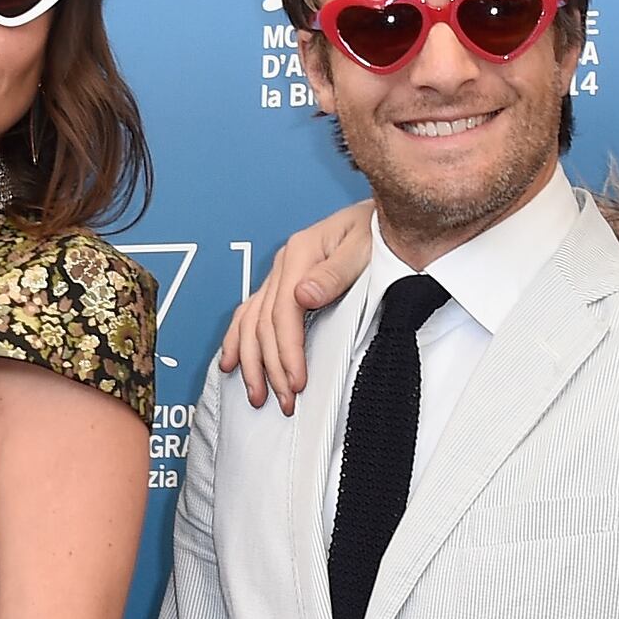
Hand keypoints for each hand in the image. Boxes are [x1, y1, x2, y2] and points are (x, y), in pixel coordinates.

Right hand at [213, 205, 373, 410]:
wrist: (387, 219)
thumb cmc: (380, 232)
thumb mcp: (364, 247)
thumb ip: (335, 272)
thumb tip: (303, 295)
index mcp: (301, 252)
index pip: (283, 312)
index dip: (287, 351)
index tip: (296, 381)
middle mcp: (285, 262)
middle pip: (264, 322)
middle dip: (271, 366)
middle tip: (283, 400)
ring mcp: (281, 273)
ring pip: (250, 321)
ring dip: (250, 360)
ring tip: (257, 394)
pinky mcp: (284, 282)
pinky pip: (250, 313)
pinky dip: (238, 339)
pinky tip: (232, 361)